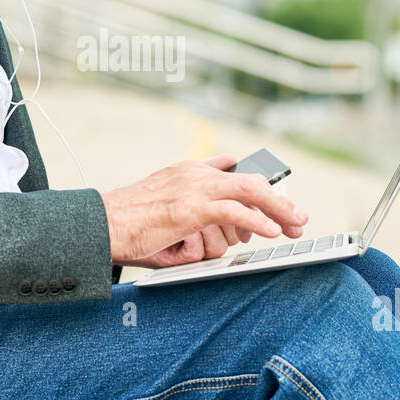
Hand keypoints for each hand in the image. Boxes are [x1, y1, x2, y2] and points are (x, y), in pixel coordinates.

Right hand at [99, 153, 307, 266]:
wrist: (103, 224)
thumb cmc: (127, 221)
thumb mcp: (161, 203)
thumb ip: (186, 204)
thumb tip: (209, 225)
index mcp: (187, 170)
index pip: (233, 168)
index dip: (258, 184)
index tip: (275, 199)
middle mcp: (195, 174)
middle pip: (250, 179)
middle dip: (278, 199)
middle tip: (297, 218)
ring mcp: (194, 188)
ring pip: (251, 190)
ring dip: (278, 209)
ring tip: (295, 225)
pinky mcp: (192, 208)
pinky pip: (235, 211)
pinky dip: (258, 220)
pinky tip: (271, 231)